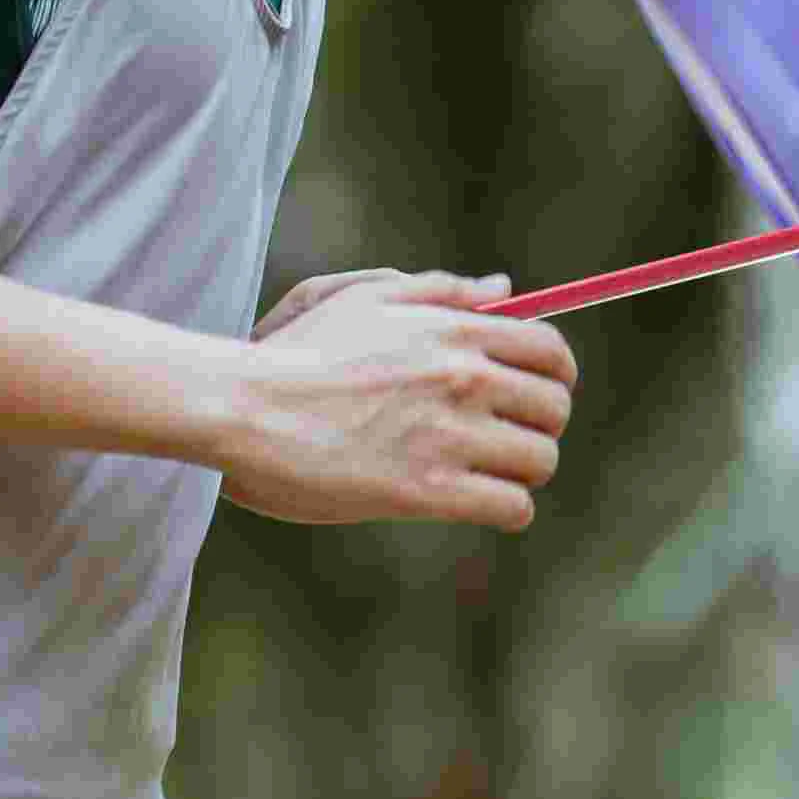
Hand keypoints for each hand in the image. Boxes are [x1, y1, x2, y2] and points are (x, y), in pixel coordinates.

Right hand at [219, 269, 576, 529]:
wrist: (242, 408)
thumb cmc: (295, 351)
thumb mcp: (364, 297)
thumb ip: (441, 291)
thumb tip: (503, 288)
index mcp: (455, 329)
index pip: (551, 351)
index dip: (556, 376)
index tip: (538, 393)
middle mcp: (465, 377)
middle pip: (555, 408)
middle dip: (539, 426)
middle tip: (507, 438)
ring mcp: (451, 434)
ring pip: (541, 460)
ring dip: (523, 471)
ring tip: (490, 473)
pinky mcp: (430, 490)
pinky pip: (513, 506)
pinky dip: (508, 509)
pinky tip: (482, 504)